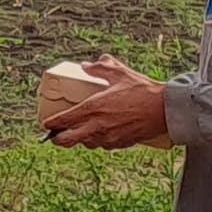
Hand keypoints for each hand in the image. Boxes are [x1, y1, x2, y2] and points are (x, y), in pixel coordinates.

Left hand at [46, 56, 173, 149]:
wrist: (165, 109)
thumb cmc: (143, 90)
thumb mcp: (120, 73)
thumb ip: (100, 67)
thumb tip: (86, 66)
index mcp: (94, 107)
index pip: (65, 119)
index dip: (52, 123)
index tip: (46, 123)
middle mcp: (98, 125)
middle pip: (68, 139)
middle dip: (58, 139)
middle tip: (54, 136)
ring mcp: (109, 137)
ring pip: (86, 143)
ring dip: (80, 139)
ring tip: (78, 132)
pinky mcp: (120, 144)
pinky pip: (103, 145)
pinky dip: (97, 141)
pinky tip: (99, 134)